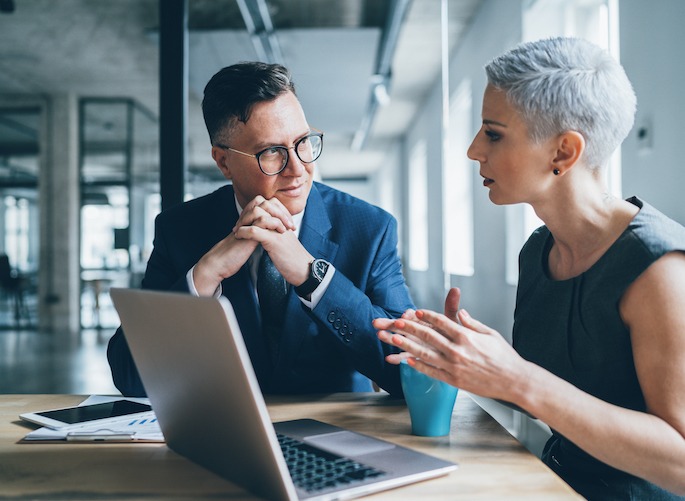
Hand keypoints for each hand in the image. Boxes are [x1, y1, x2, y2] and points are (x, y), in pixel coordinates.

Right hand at [192, 195, 297, 295]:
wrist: (221, 263)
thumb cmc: (236, 253)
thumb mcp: (250, 240)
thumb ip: (259, 233)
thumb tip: (272, 233)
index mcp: (249, 218)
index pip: (267, 205)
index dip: (280, 211)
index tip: (290, 223)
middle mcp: (247, 217)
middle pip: (266, 202)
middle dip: (282, 211)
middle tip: (291, 224)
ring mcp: (246, 222)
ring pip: (264, 207)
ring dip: (279, 216)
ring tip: (287, 228)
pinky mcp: (246, 230)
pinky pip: (261, 219)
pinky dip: (274, 223)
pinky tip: (281, 231)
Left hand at [232, 195, 311, 285]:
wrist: (303, 269)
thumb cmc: (293, 257)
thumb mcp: (285, 239)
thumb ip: (276, 231)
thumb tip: (264, 228)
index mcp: (284, 220)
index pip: (268, 203)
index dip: (254, 208)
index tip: (246, 220)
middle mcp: (282, 221)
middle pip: (261, 204)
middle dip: (246, 212)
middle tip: (238, 224)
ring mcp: (278, 230)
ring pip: (257, 215)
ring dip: (243, 221)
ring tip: (236, 230)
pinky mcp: (274, 241)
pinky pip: (254, 231)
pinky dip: (243, 232)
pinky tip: (238, 236)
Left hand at [374, 307, 527, 401]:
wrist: (513, 381)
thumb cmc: (503, 356)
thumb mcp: (489, 334)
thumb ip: (472, 323)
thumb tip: (461, 312)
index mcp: (466, 336)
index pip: (442, 322)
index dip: (427, 316)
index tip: (416, 311)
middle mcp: (457, 350)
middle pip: (429, 336)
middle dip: (410, 328)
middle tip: (396, 322)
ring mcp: (454, 366)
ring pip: (425, 354)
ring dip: (407, 346)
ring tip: (394, 339)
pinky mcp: (453, 380)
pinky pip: (432, 372)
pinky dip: (419, 366)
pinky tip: (407, 361)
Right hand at [375, 287, 462, 364]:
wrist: (454, 350)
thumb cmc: (453, 333)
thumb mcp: (452, 320)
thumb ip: (451, 307)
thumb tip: (455, 289)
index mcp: (423, 321)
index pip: (414, 316)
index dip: (409, 315)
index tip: (406, 314)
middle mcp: (416, 331)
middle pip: (401, 326)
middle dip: (389, 323)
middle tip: (377, 322)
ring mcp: (414, 343)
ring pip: (399, 340)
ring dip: (389, 338)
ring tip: (380, 335)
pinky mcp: (414, 354)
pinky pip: (404, 357)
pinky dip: (396, 358)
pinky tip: (389, 359)